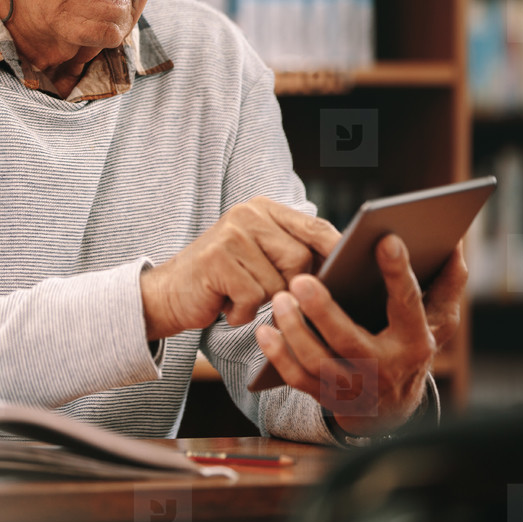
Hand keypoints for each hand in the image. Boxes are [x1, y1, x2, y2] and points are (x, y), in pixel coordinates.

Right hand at [140, 197, 340, 337]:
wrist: (170, 293)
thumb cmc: (224, 279)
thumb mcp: (260, 257)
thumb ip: (293, 253)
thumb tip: (344, 267)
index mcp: (262, 209)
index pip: (313, 226)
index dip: (336, 249)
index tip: (352, 270)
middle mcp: (247, 214)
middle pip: (300, 259)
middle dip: (290, 287)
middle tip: (265, 293)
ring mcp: (230, 235)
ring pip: (277, 283)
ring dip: (263, 303)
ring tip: (240, 297)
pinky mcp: (216, 260)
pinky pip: (254, 297)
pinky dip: (244, 312)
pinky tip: (227, 306)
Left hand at [255, 235, 467, 436]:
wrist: (393, 409)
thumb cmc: (410, 346)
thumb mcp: (437, 320)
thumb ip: (448, 282)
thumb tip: (456, 242)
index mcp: (414, 340)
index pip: (407, 303)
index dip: (398, 271)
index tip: (385, 238)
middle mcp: (385, 367)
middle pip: (350, 340)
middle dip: (323, 310)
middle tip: (300, 279)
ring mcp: (355, 387)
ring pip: (319, 362)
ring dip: (295, 331)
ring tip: (279, 299)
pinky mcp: (328, 399)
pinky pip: (299, 379)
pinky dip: (279, 356)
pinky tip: (265, 331)